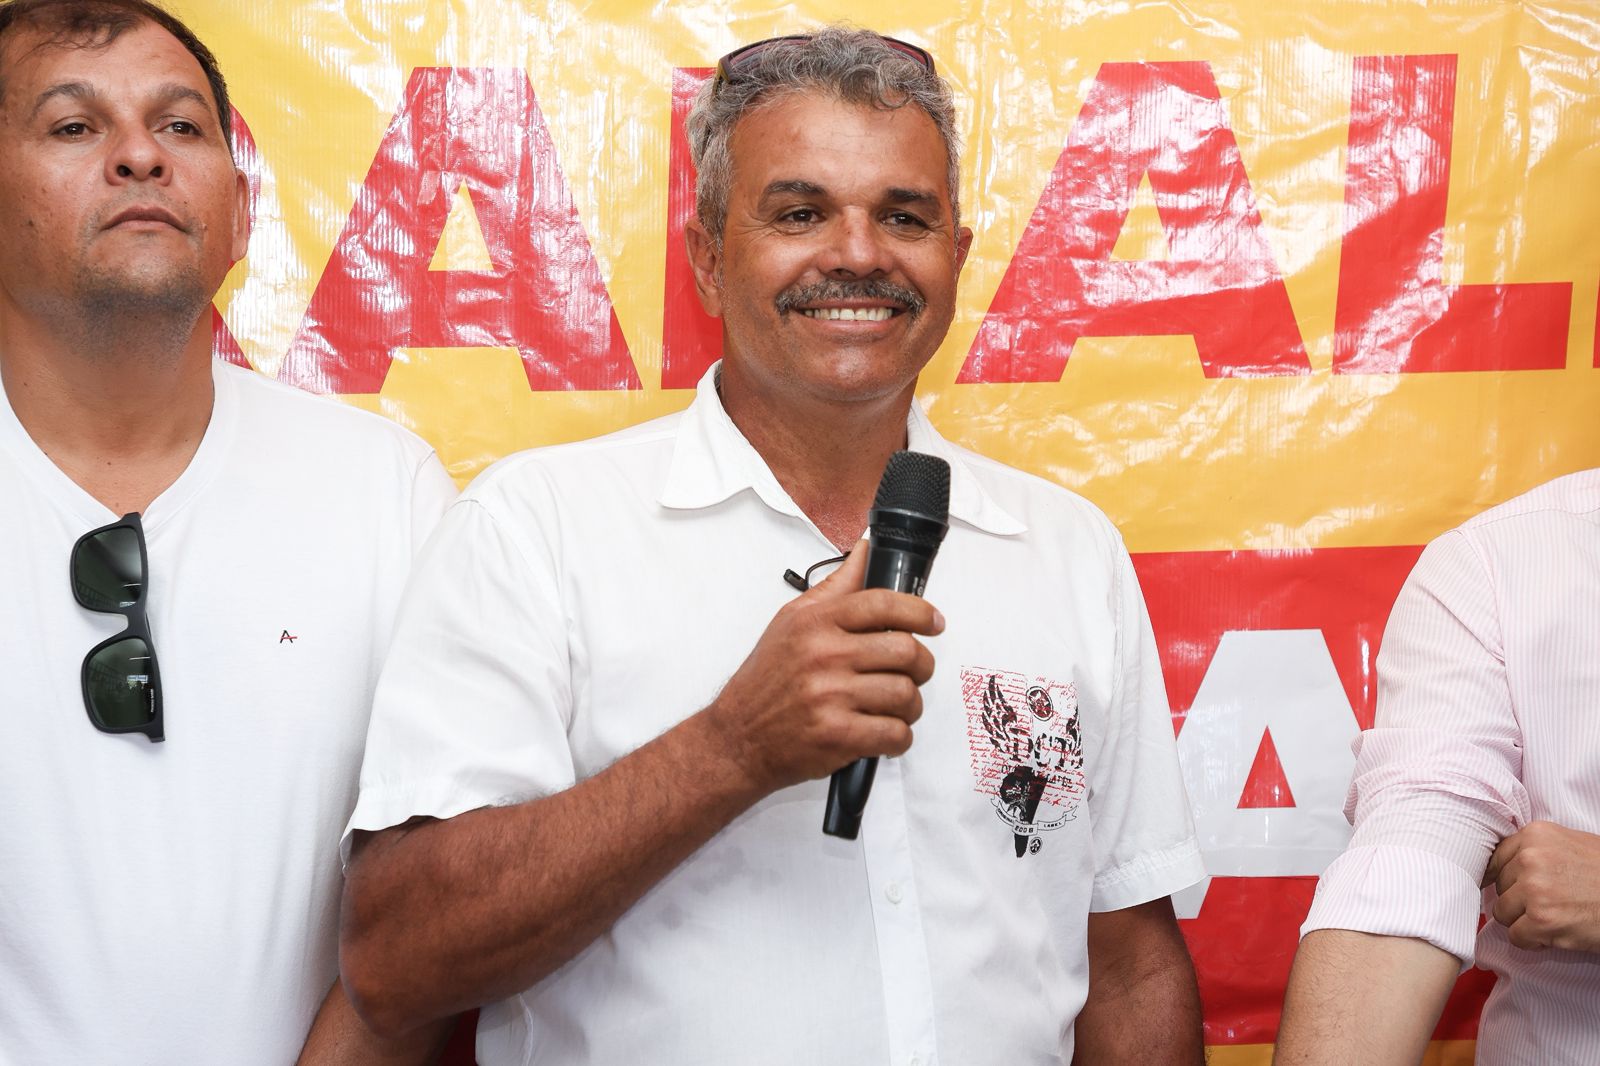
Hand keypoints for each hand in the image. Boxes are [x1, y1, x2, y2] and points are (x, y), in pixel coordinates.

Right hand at [700, 540, 942, 795]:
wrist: (737, 738)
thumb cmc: (766, 680)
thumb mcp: (792, 621)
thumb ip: (835, 587)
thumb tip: (865, 550)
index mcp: (815, 623)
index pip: (883, 604)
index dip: (920, 612)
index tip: (934, 621)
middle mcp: (823, 655)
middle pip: (904, 650)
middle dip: (921, 664)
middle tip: (913, 671)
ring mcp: (830, 697)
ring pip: (905, 694)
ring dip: (910, 704)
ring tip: (896, 706)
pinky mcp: (837, 736)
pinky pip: (895, 734)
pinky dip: (899, 737)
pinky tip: (885, 732)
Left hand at [1484, 820, 1599, 951]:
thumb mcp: (1571, 844)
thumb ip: (1537, 850)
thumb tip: (1503, 867)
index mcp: (1536, 835)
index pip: (1495, 859)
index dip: (1503, 879)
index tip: (1510, 889)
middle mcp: (1530, 858)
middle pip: (1500, 887)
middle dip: (1519, 901)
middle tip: (1549, 905)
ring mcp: (1534, 889)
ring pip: (1503, 913)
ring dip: (1524, 921)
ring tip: (1553, 919)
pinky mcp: (1542, 920)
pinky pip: (1516, 936)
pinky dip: (1533, 941)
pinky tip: (1555, 934)